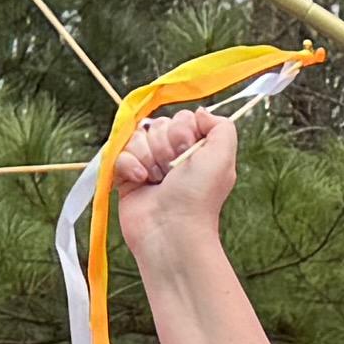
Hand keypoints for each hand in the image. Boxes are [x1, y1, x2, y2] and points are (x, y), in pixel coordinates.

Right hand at [110, 104, 241, 251]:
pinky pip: (119, 151)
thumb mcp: (223, 156)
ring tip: (156, 180)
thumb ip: (221, 125)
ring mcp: (149, 165)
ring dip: (147, 156)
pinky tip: (141, 181)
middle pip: (158, 125)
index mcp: (196, 149)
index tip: (187, 152)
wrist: (171, 231)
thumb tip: (199, 112)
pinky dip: (129, 165)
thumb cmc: (198, 197)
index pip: (181, 118)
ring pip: (138, 136)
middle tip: (172, 171)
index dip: (182, 131)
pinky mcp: (126, 176)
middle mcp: (173, 155)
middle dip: (165, 145)